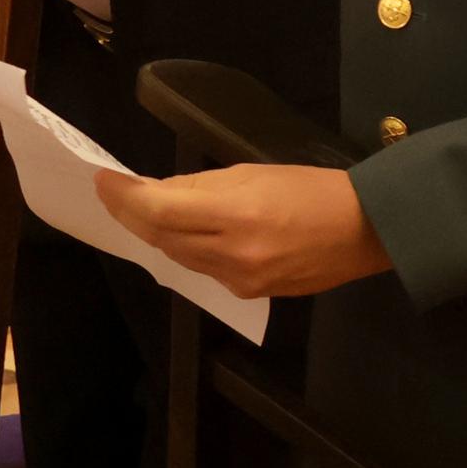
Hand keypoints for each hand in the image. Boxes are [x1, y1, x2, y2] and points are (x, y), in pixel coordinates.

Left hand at [92, 164, 392, 300]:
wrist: (364, 231)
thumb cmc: (311, 189)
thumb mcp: (252, 173)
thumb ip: (200, 186)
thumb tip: (157, 191)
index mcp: (235, 214)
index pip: (158, 211)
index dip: (124, 197)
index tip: (102, 181)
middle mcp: (233, 255)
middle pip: (161, 238)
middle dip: (132, 215)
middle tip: (113, 193)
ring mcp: (241, 281)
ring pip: (178, 258)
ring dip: (156, 234)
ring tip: (140, 210)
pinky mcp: (251, 294)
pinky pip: (204, 271)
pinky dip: (187, 249)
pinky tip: (182, 233)